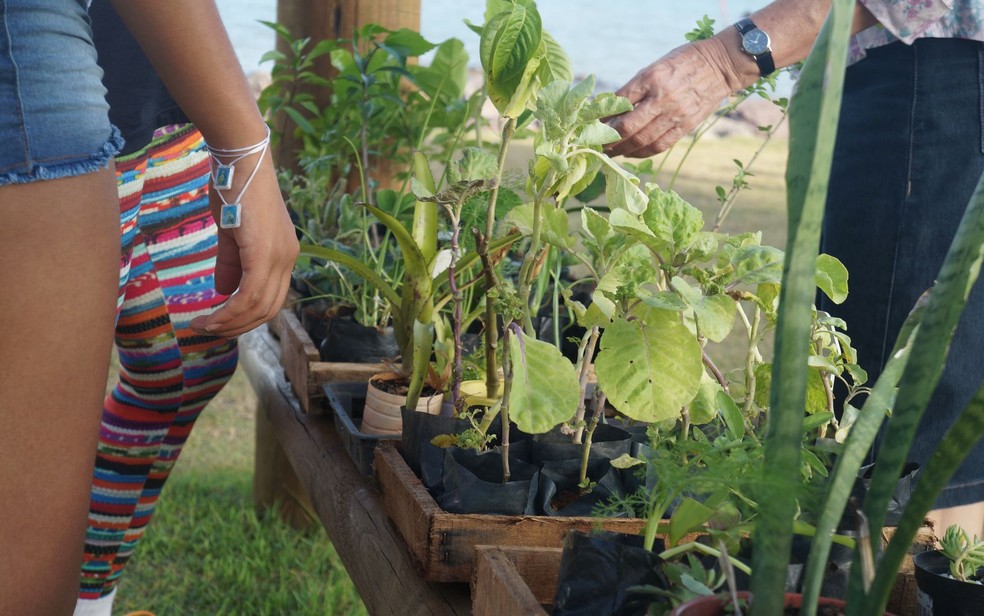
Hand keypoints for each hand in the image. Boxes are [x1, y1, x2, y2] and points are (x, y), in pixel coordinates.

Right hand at [190, 151, 297, 336]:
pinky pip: (249, 295)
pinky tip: (210, 317)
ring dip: (228, 322)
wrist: (239, 159)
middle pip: (268, 309)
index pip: (270, 298)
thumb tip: (223, 291)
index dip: (245, 316)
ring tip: (200, 326)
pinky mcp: (265, 254)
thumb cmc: (234, 188)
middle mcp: (288, 259)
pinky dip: (229, 311)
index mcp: (283, 255)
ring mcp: (280, 257)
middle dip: (236, 326)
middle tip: (206, 330)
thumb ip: (230, 263)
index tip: (218, 322)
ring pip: (258, 306)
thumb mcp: (231, 233)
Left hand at [605, 38, 737, 157]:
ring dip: (622, 150)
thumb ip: (636, 87)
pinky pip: (659, 146)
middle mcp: (663, 97)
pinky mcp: (685, 126)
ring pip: (642, 140)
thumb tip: (612, 109)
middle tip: (596, 144)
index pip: (619, 101)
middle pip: (628, 126)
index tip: (593, 122)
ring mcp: (675, 114)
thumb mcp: (656, 66)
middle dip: (608, 139)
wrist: (721, 66)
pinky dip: (641, 152)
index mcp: (652, 77)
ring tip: (610, 152)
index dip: (603, 115)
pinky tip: (631, 153)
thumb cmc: (684, 62)